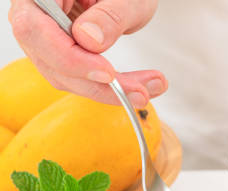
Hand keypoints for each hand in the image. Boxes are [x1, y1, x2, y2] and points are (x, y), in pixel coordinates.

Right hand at [8, 0, 165, 107]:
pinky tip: (135, 88)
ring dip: (107, 91)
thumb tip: (89, 40)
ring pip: (63, 76)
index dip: (70, 58)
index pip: (35, 29)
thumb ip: (109, 15)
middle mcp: (33, 14)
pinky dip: (107, 87)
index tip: (107, 74)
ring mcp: (44, 37)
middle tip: (139, 92)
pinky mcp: (61, 53)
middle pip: (49, 59)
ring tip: (147, 90)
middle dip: (97, 84)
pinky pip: (77, 78)